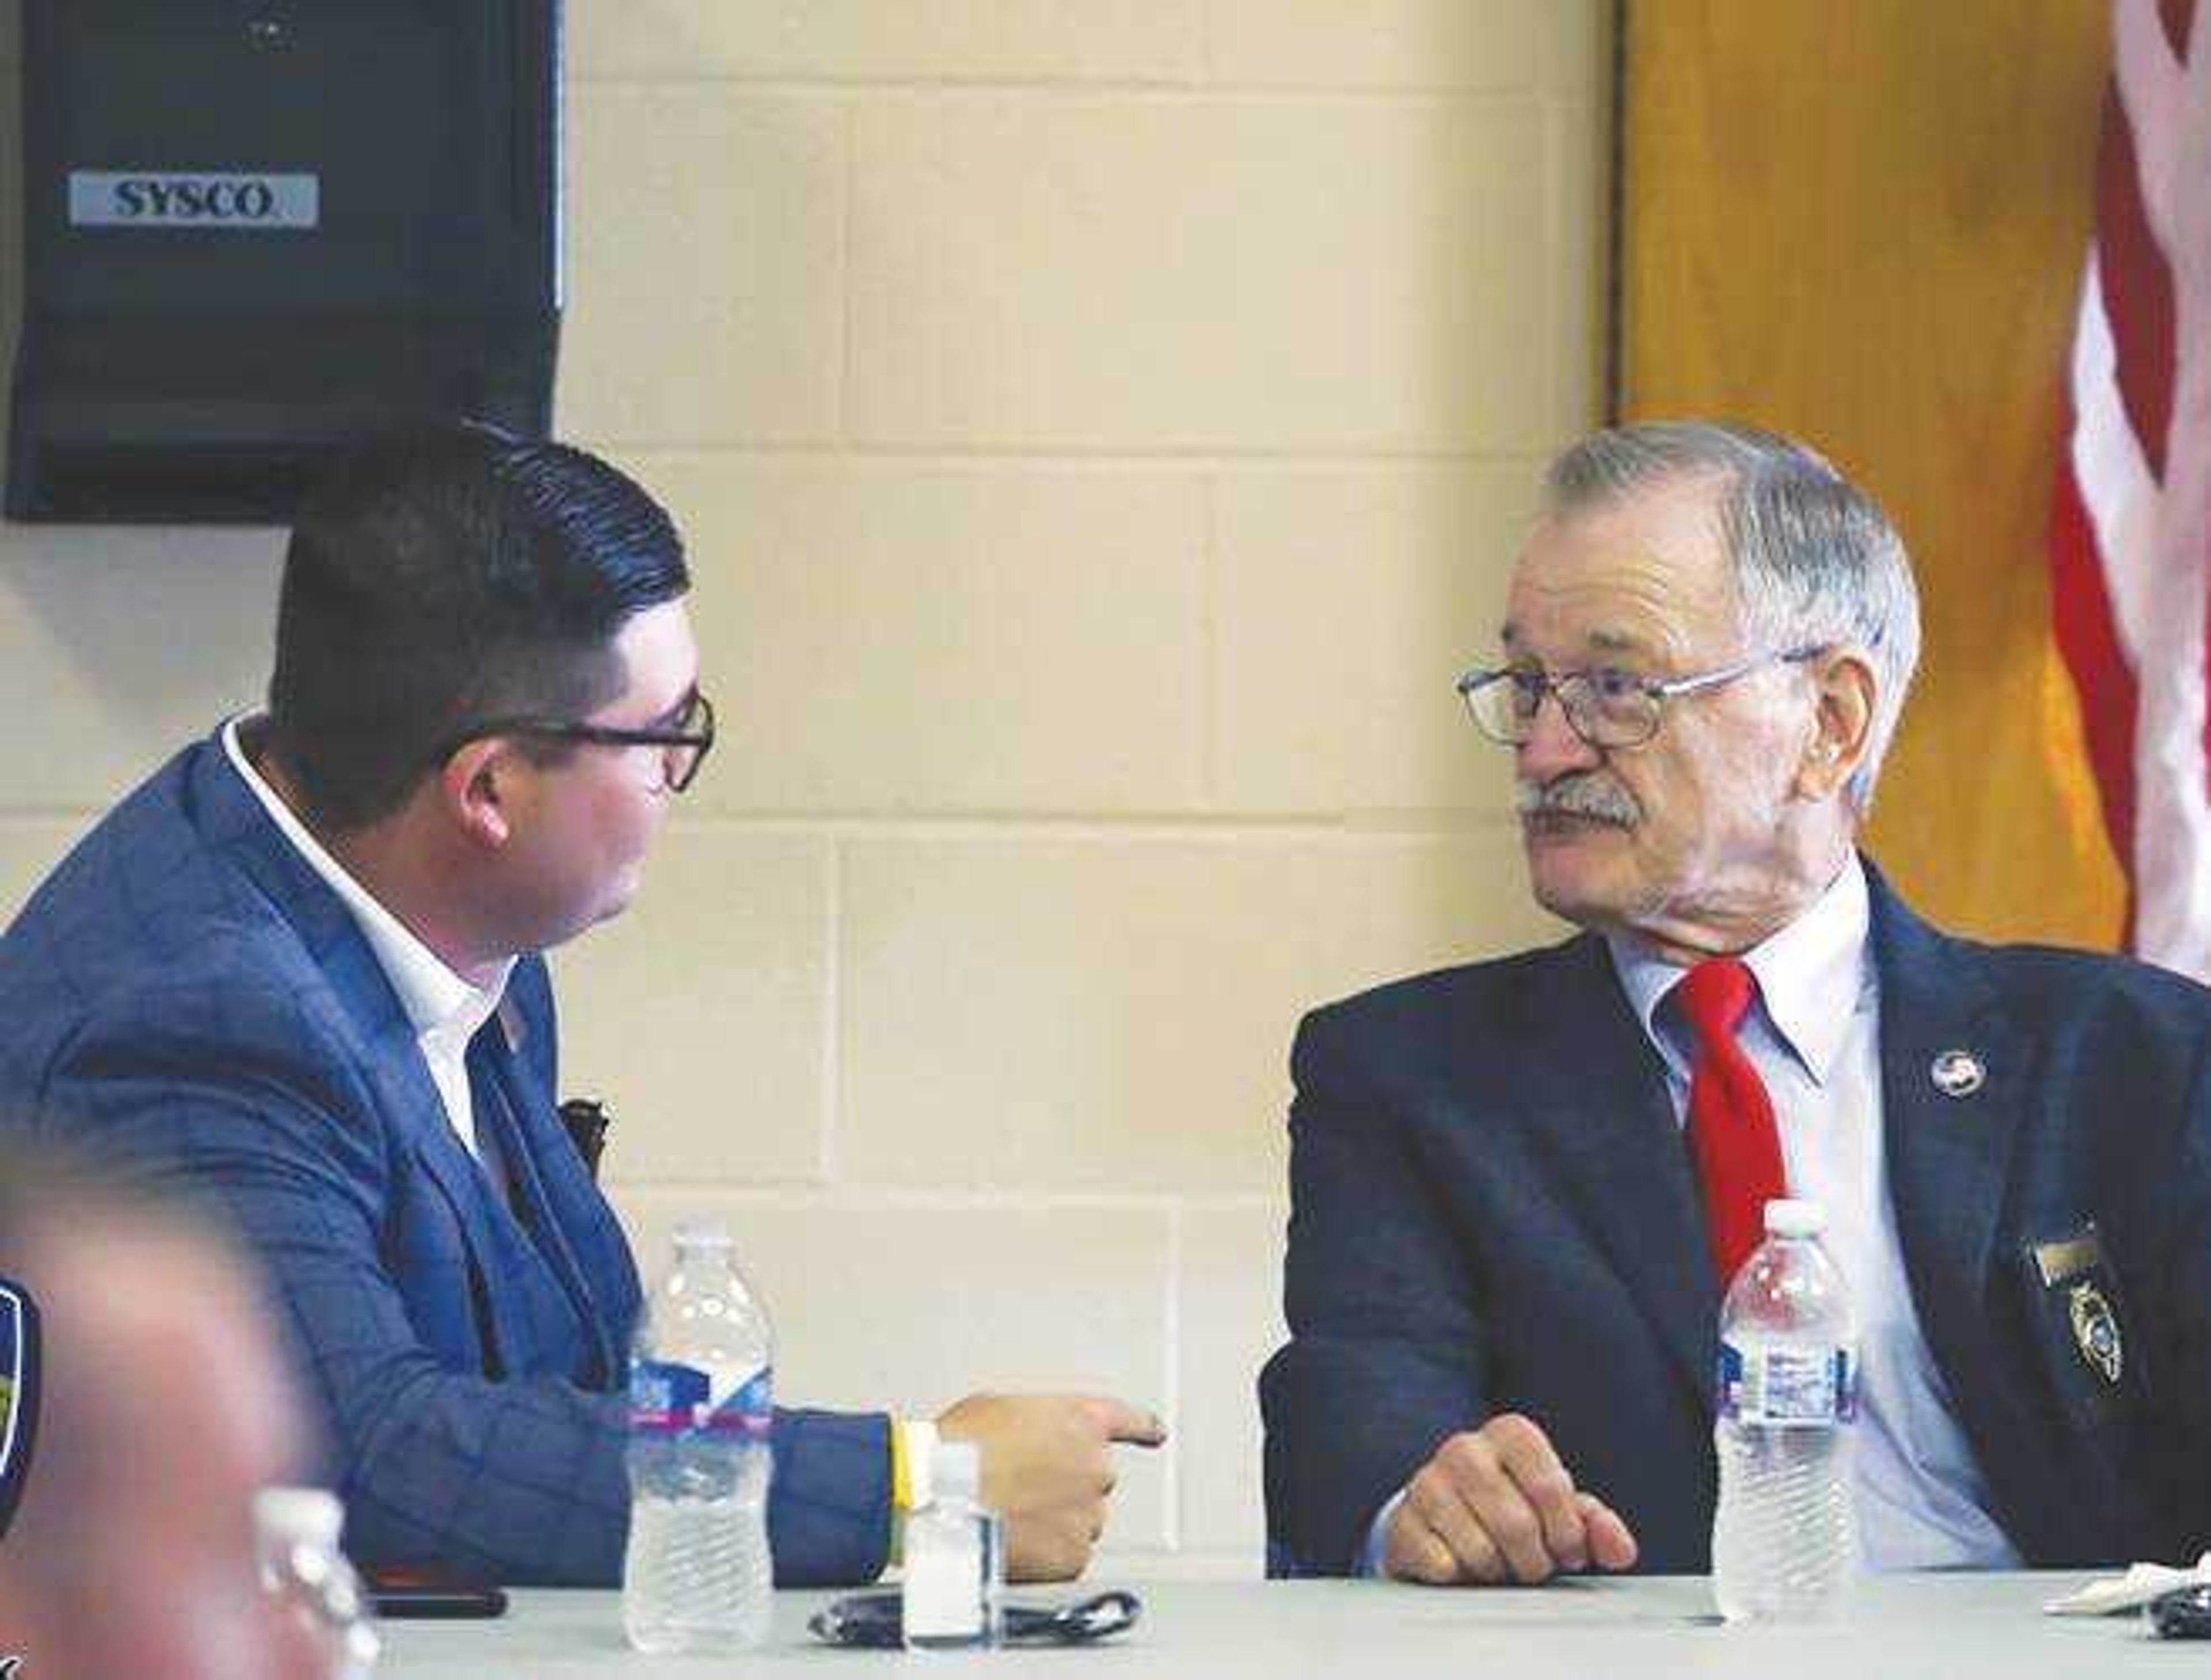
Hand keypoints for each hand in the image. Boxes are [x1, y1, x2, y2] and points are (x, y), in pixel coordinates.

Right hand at [935, 1393, 1166, 1582]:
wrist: (937, 1494)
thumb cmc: (958, 1448)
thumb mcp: (1002, 1409)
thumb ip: (1039, 1424)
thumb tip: (1036, 1444)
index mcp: (1082, 1421)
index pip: (1128, 1421)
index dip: (1143, 1427)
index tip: (1156, 1432)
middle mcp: (1097, 1466)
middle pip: (1093, 1478)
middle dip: (1064, 1485)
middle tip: (1021, 1489)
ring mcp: (1089, 1513)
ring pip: (1081, 1520)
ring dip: (1055, 1520)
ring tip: (1009, 1515)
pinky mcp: (1074, 1555)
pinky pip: (1067, 1555)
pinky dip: (1045, 1554)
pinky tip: (1013, 1540)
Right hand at [1383, 1413, 1637, 1584]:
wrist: (1442, 1518)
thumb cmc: (1512, 1508)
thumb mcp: (1559, 1511)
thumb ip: (1596, 1525)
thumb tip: (1620, 1549)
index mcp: (1510, 1434)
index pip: (1550, 1486)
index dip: (1565, 1531)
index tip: (1567, 1549)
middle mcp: (1464, 1449)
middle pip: (1515, 1523)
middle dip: (1534, 1561)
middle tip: (1534, 1566)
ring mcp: (1427, 1482)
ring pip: (1479, 1550)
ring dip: (1497, 1572)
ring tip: (1499, 1563)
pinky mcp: (1402, 1521)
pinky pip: (1442, 1565)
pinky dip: (1461, 1577)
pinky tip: (1462, 1564)